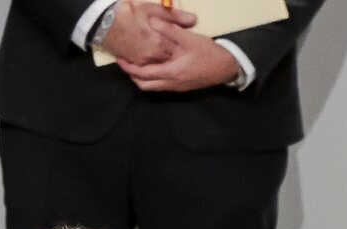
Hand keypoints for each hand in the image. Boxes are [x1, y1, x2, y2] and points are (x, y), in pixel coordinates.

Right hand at [101, 1, 196, 66]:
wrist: (107, 24)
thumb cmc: (132, 14)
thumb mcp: (155, 10)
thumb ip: (175, 17)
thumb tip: (194, 21)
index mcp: (160, 44)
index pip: (177, 51)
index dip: (184, 50)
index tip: (189, 49)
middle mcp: (151, 57)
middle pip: (169, 62)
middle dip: (176, 60)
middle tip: (184, 57)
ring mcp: (142, 62)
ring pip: (158, 68)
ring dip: (165, 65)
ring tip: (172, 62)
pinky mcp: (134, 64)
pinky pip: (147, 69)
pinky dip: (153, 66)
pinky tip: (157, 61)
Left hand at [117, 26, 241, 91]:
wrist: (226, 67)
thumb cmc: (209, 53)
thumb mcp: (190, 39)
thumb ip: (171, 30)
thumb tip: (153, 22)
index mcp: (170, 73)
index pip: (142, 74)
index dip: (129, 68)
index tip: (120, 60)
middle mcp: (170, 84)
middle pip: (143, 85)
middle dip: (132, 76)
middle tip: (125, 64)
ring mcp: (174, 88)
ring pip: (151, 87)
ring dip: (141, 77)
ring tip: (136, 64)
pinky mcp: (179, 87)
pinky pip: (160, 85)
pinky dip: (152, 78)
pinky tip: (152, 67)